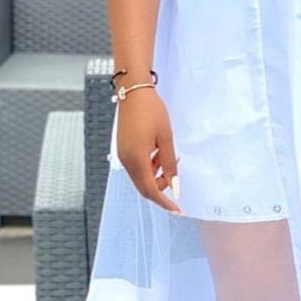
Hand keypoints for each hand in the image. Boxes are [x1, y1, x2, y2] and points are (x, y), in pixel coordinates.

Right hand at [115, 90, 182, 213]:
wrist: (133, 91)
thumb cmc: (151, 112)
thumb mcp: (166, 138)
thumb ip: (170, 164)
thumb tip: (174, 186)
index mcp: (136, 159)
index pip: (150, 190)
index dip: (164, 202)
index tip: (177, 209)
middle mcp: (126, 161)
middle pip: (144, 187)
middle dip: (161, 188)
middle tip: (176, 178)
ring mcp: (122, 155)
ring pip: (140, 177)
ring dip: (155, 175)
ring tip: (167, 156)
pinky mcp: (123, 149)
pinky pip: (136, 167)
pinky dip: (149, 166)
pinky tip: (157, 152)